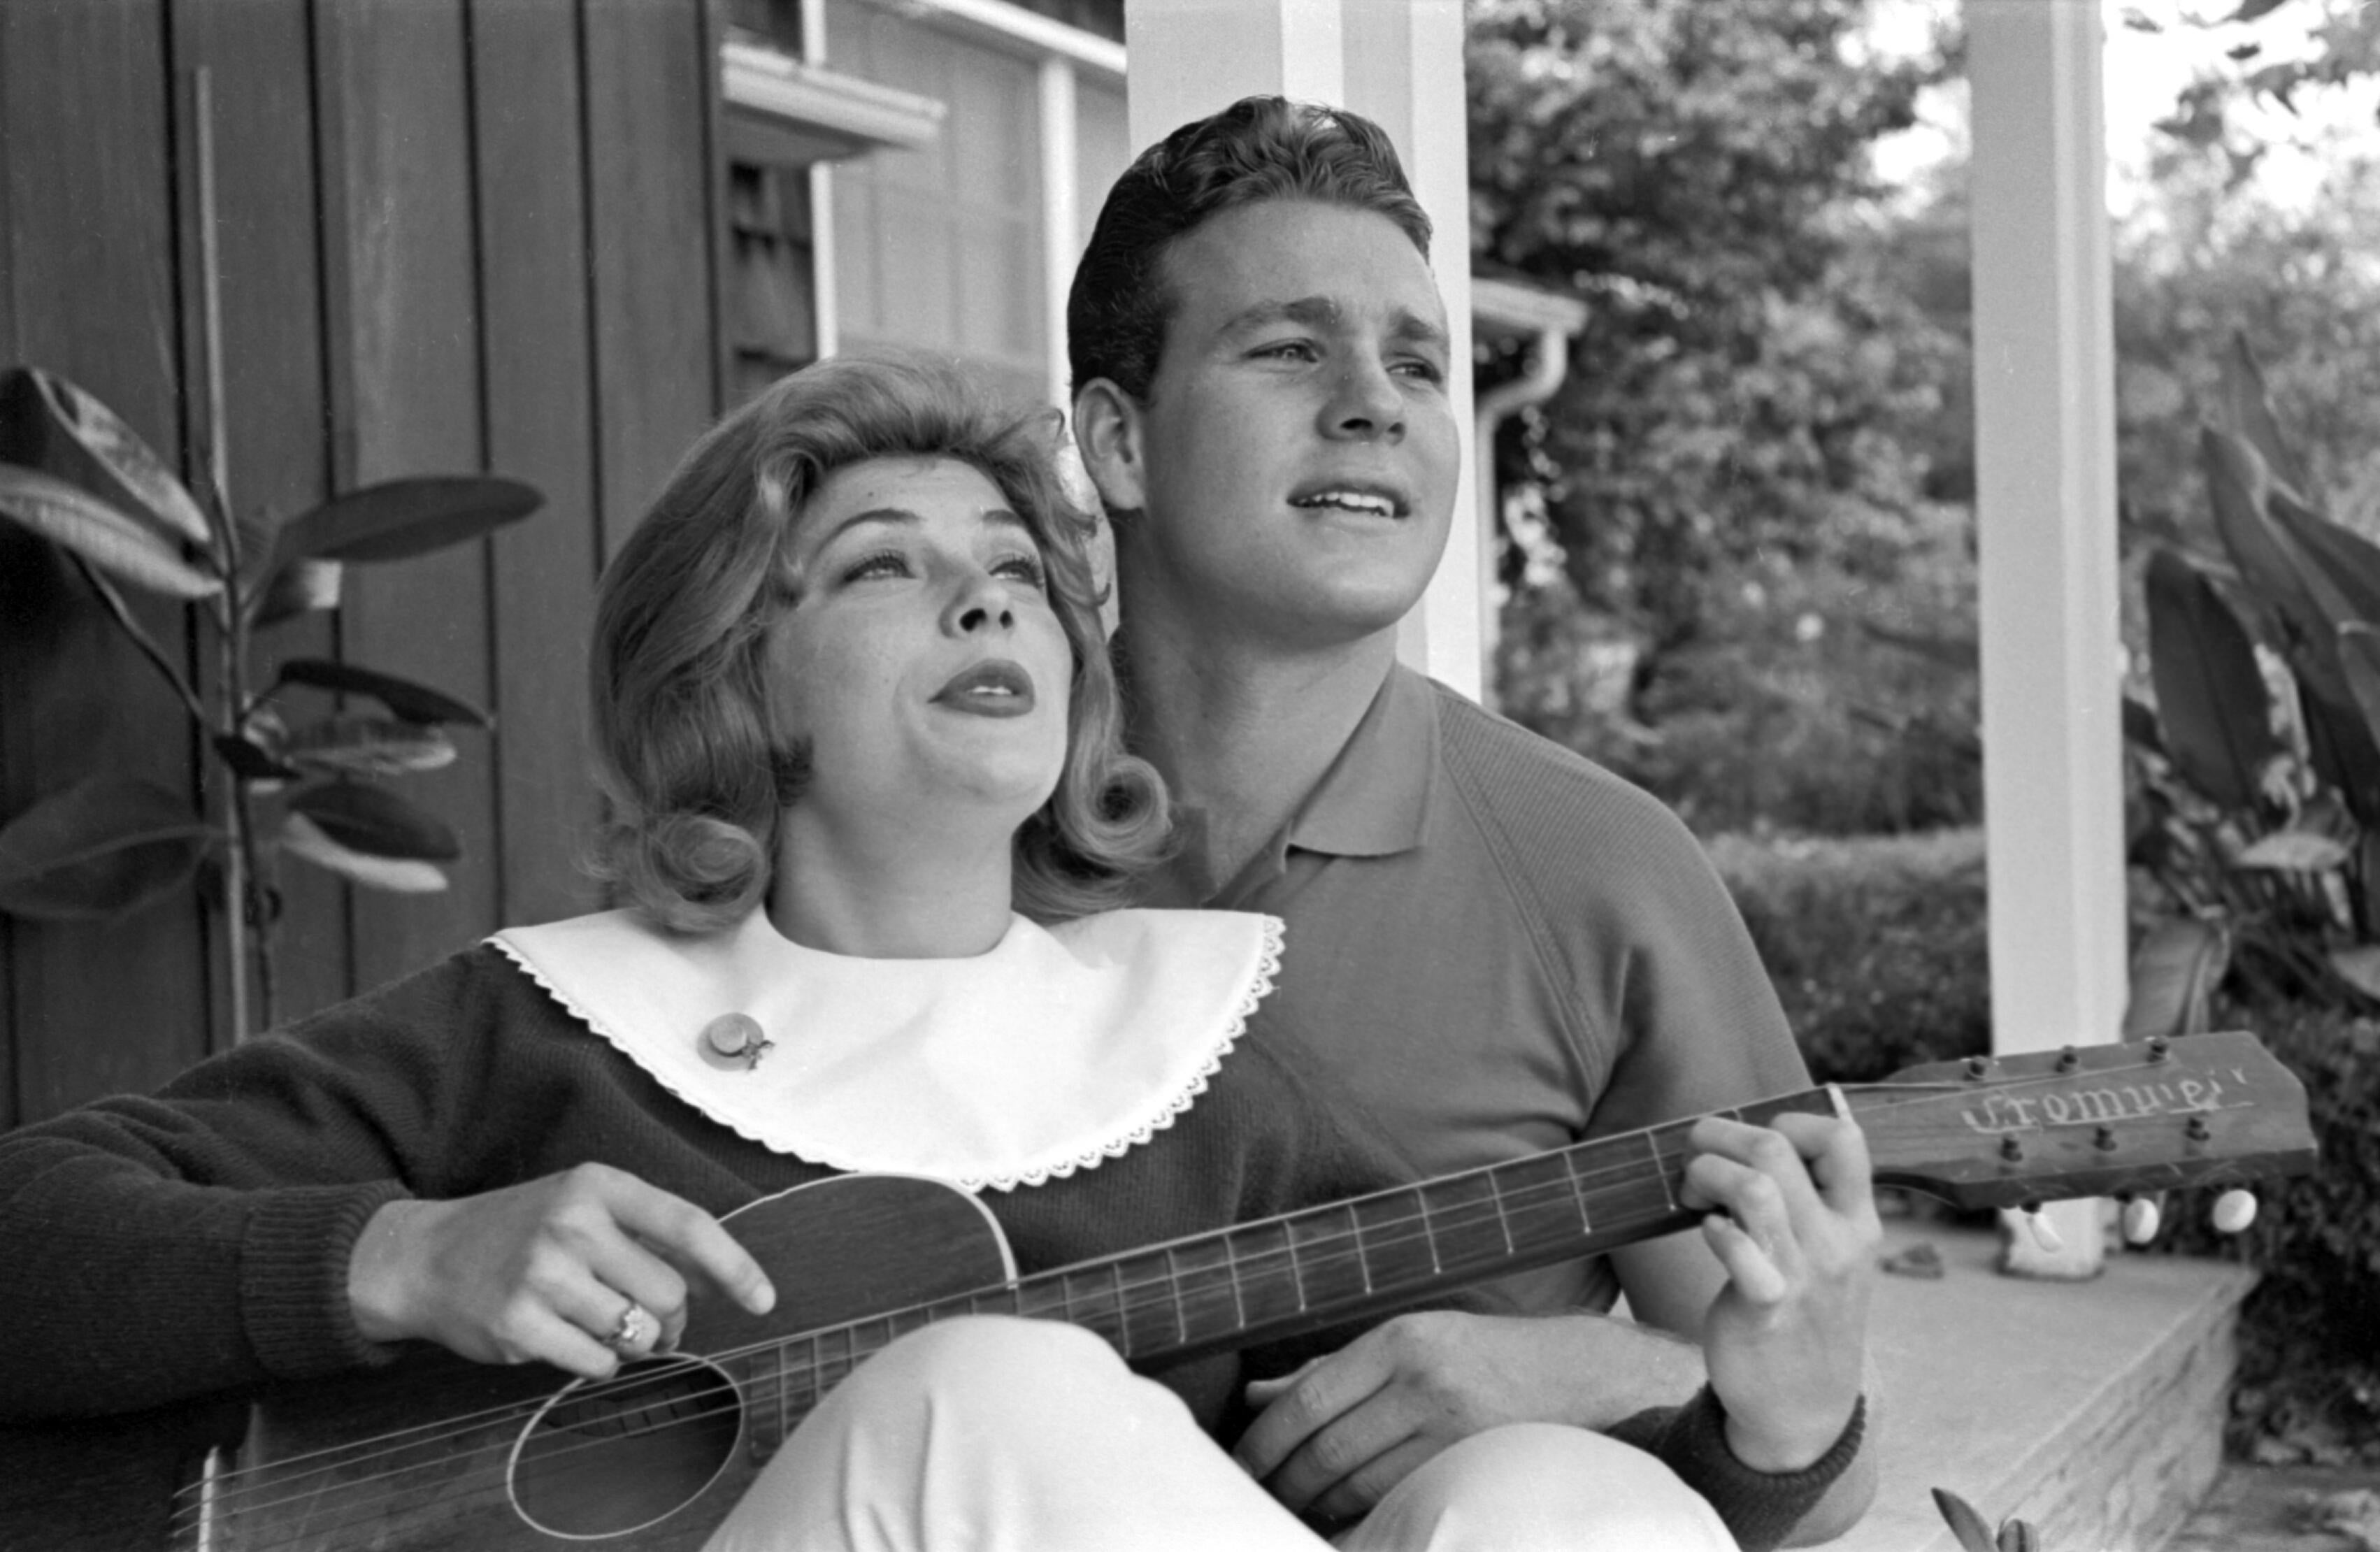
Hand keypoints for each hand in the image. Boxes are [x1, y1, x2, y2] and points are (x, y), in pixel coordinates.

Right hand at [347, 1163, 775, 1378]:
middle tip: (647, 1318)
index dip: (735, 1267)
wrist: (425, 1256)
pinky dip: (596, 1362)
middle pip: (669, 1294)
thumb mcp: (584, 1206)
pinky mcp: (519, 1325)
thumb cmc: (521, 1231)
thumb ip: (648, 1233)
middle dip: (671, 1319)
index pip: (688, 1225)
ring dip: (631, 1342)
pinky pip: (596, 1364)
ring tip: (596, 1321)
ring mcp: (543, 1275)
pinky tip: (566, 1337)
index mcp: (598, 1186)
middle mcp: (572, 1224)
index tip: (764, 1300)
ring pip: (636, 1333)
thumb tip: (721, 1280)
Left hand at [1232, 1308, 1699, 1520]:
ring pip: (1358, 1483)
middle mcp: (1423, 1379)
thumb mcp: (1409, 1344)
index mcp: (1399, 1341)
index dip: (1265, 1442)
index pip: (1309, 1400)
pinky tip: (1347, 1522)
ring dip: (1318, 1506)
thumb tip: (1258, 1395)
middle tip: (1261, 1498)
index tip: (1242, 1464)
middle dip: (1284, 1483)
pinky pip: (1399, 1502)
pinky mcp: (1474, 1464)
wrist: (1584, 1380)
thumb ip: (1331, 1371)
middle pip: (1327, 1448)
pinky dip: (1363, 1518)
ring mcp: (1451, 1426)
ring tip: (1296, 1512)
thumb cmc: (1485, 1360)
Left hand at [1679, 1111, 1879, 1471]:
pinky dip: (1714, 1230)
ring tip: (1693, 1192)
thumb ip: (1807, 1200)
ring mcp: (1803, 1275)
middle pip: (1778, 1147)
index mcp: (1857, 1220)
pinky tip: (1708, 1233)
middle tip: (1695, 1158)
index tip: (1752, 1143)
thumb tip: (1748, 1139)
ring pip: (1755, 1188)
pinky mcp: (1765, 1309)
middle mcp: (1836, 1242)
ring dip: (1707, 1173)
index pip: (1845, 1137)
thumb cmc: (1805, 1312)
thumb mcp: (1828, 1252)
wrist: (1805, 1407)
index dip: (1791, 1120)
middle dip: (1720, 1135)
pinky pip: (1739, 1251)